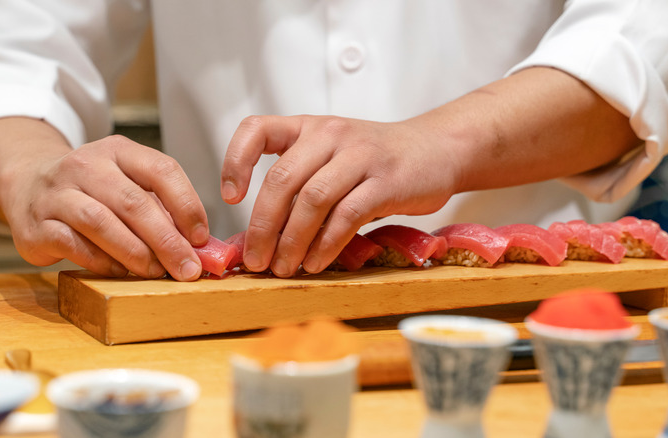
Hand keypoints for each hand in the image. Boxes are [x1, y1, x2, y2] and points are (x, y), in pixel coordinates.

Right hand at [0, 118, 208, 280]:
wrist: (26, 185)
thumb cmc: (93, 191)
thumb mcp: (126, 183)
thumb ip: (160, 209)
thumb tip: (199, 247)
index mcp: (118, 151)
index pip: (162, 170)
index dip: (187, 206)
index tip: (201, 237)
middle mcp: (86, 165)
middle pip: (134, 202)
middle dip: (167, 240)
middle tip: (187, 268)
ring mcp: (57, 192)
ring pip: (101, 222)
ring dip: (135, 252)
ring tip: (155, 272)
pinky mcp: (36, 223)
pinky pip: (73, 244)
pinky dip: (101, 261)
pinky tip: (120, 272)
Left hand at [220, 68, 640, 277]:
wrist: (437, 149)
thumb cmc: (377, 160)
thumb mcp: (334, 153)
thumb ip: (301, 180)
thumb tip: (262, 234)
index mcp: (309, 127)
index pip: (257, 130)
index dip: (235, 161)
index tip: (230, 198)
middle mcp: (330, 135)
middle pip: (282, 180)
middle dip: (263, 226)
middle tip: (256, 261)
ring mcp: (360, 156)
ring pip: (312, 200)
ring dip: (292, 241)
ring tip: (283, 269)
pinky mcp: (386, 181)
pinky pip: (346, 216)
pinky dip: (326, 245)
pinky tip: (315, 264)